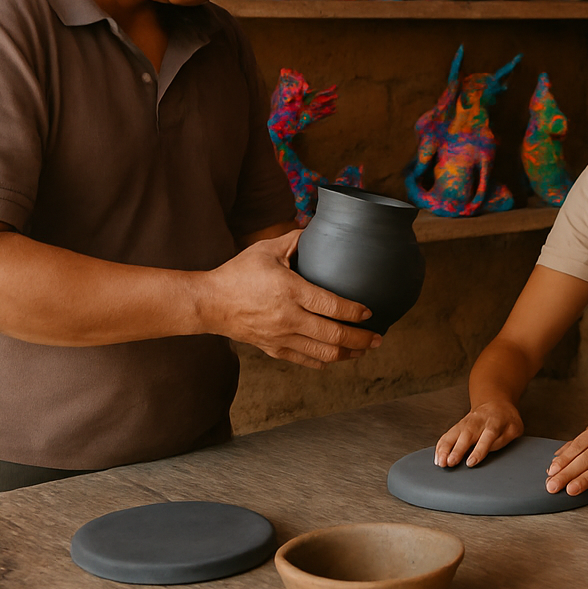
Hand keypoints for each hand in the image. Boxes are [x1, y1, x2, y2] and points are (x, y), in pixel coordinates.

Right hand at [197, 229, 379, 368]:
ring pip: (322, 353)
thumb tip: (316, 227)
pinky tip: (336, 357)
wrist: (209, 303)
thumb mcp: (266, 249)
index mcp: (290, 291)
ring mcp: (280, 336)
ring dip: (347, 354)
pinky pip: (305, 360)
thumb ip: (294, 239)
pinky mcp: (273, 348)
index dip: (355, 312)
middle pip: (333, 335)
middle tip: (378, 338)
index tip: (369, 312)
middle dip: (361, 339)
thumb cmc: (237, 273)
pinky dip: (324, 361)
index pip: (331, 306)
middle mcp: (288, 318)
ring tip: (364, 350)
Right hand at [435, 401, 523, 467]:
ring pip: (453, 434)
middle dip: (456, 450)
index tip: (470, 462)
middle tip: (450, 463)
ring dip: (444, 448)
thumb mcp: (515, 428)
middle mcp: (477, 422)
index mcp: (494, 423)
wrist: (495, 403)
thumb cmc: (506, 419)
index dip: (478, 451)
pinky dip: (440, 446)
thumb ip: (504, 439)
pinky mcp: (458, 426)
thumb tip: (489, 450)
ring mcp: (465, 423)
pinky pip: (447, 435)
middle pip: (465, 436)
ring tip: (440, 462)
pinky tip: (437, 457)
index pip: (486, 437)